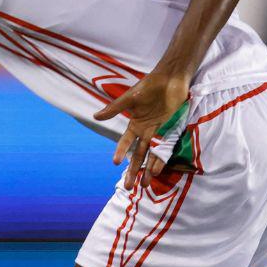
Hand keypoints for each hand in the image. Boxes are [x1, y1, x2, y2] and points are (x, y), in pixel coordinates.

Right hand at [94, 73, 189, 189]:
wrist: (170, 79)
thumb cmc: (149, 86)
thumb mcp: (129, 98)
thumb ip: (114, 109)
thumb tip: (95, 117)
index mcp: (135, 125)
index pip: (126, 142)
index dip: (121, 151)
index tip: (115, 162)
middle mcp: (146, 132)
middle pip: (138, 155)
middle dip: (133, 171)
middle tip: (127, 187)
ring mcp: (159, 133)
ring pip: (152, 156)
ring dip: (148, 170)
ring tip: (144, 185)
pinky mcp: (171, 131)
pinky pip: (165, 148)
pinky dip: (161, 159)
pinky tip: (157, 171)